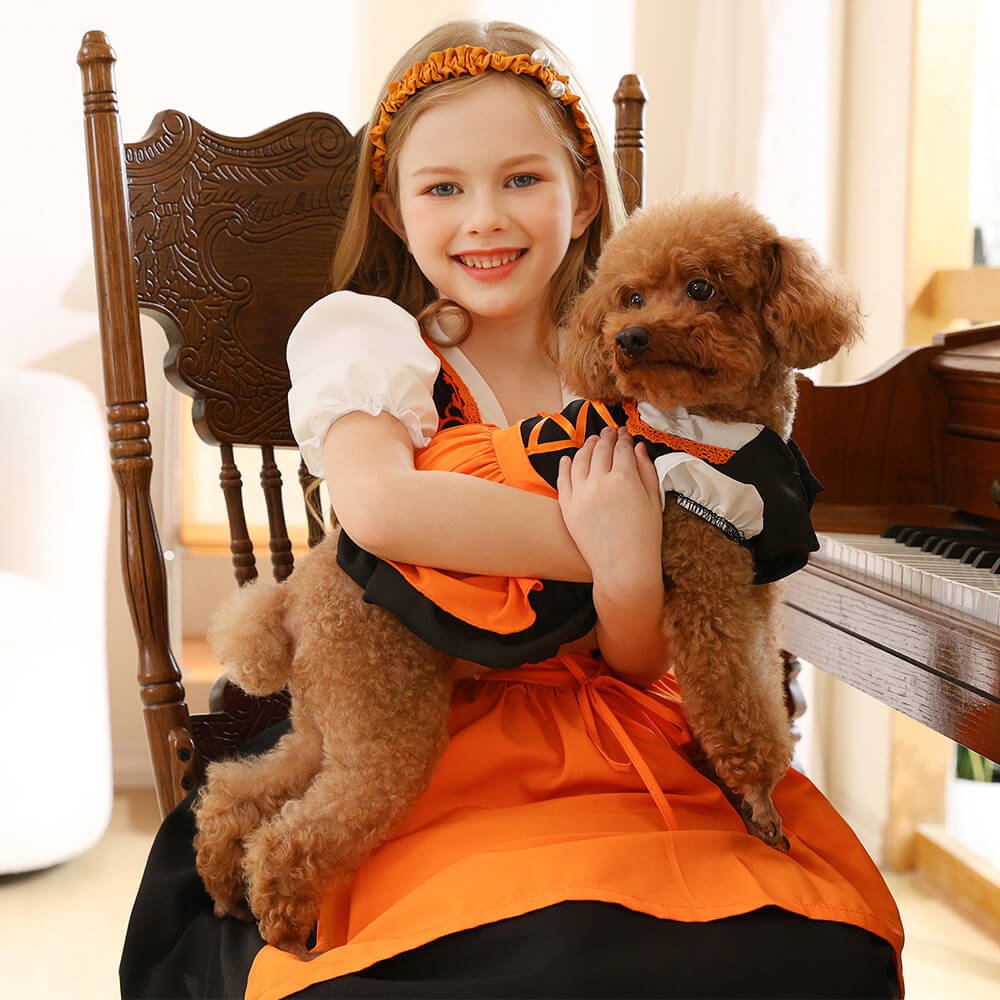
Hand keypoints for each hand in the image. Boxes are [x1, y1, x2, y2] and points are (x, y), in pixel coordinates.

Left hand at [556, 426, 662, 592]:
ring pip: (580, 460)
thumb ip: (647, 470)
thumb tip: (638, 448)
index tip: (624, 433)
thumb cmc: (645, 537)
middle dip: (606, 438)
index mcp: (625, 479)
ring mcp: (581, 494)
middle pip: (601, 450)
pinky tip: (568, 459)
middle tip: (608, 432)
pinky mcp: (567, 507)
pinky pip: (563, 479)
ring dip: (587, 447)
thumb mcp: (654, 501)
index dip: (624, 438)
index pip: (622, 449)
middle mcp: (600, 482)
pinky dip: (565, 465)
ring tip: (592, 442)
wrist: (623, 567)